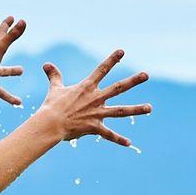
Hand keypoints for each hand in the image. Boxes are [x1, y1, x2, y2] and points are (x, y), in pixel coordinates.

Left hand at [0, 16, 27, 105]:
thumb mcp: (0, 49)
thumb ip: (12, 36)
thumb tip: (23, 21)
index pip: (0, 33)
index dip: (6, 25)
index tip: (12, 18)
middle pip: (0, 48)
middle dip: (7, 41)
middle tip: (13, 36)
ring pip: (2, 71)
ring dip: (11, 71)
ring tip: (21, 70)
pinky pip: (1, 92)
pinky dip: (9, 97)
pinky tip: (17, 103)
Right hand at [33, 49, 151, 146]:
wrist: (50, 123)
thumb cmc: (52, 106)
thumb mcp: (55, 89)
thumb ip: (54, 76)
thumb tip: (46, 64)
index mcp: (87, 87)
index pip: (102, 70)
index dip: (112, 60)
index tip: (122, 51)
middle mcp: (95, 98)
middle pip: (118, 87)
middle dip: (133, 81)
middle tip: (146, 75)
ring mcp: (97, 113)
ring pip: (121, 111)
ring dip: (136, 109)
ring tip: (150, 108)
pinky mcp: (94, 127)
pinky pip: (109, 134)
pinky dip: (118, 139)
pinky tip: (129, 143)